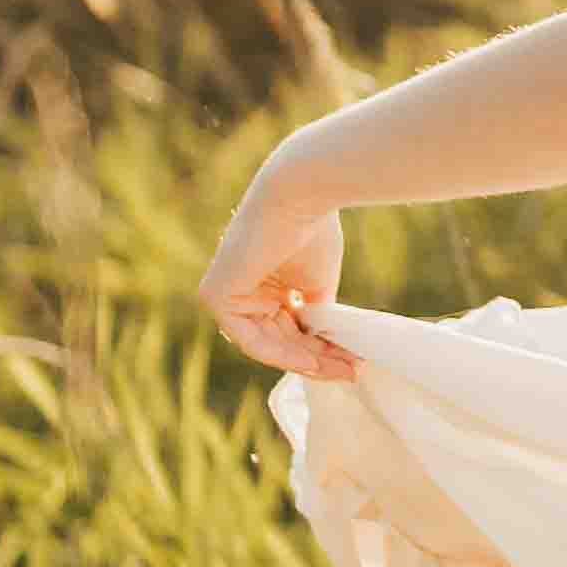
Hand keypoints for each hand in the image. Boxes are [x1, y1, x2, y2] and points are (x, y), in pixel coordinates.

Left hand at [197, 153, 353, 373]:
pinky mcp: (216, 296)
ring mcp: (224, 292)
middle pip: (278, 338)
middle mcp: (239, 286)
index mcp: (259, 279)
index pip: (285, 325)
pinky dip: (283, 355)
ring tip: (343, 369)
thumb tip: (327, 346)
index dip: (317, 347)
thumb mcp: (316, 283)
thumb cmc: (313, 229)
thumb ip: (314, 313)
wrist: (300, 195)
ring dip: (306, 361)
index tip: (349, 361)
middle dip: (316, 358)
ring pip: (267, 344)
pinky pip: (251, 340)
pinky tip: (314, 362)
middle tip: (351, 371)